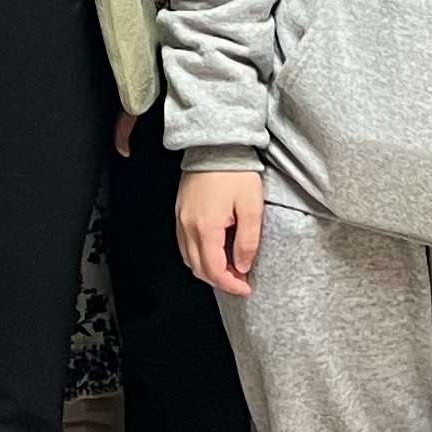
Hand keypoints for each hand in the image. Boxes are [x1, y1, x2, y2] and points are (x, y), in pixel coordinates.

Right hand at [178, 167, 264, 295]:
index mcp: (205, 227)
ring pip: (189, 258)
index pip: (214, 270)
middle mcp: (187, 226)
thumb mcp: (251, 207)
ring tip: (230, 267)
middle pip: (198, 268)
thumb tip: (242, 265)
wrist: (216, 144)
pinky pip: (185, 244)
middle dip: (220, 280)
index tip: (246, 287)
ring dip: (208, 269)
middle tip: (240, 280)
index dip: (231, 285)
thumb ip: (247, 241)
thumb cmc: (235, 172)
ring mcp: (180, 218)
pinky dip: (199, 254)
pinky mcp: (180, 211)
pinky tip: (215, 250)